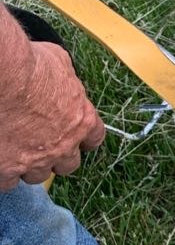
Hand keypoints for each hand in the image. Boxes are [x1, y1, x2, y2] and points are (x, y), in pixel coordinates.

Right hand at [0, 40, 104, 190]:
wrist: (2, 76)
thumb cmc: (28, 63)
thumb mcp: (59, 62)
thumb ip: (64, 80)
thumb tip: (59, 76)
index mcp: (82, 120)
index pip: (94, 139)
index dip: (85, 139)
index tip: (79, 139)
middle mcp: (63, 146)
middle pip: (68, 165)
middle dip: (56, 156)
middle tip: (41, 145)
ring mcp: (35, 160)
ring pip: (36, 175)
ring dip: (28, 165)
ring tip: (16, 151)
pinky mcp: (8, 167)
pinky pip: (7, 182)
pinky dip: (4, 173)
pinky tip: (0, 162)